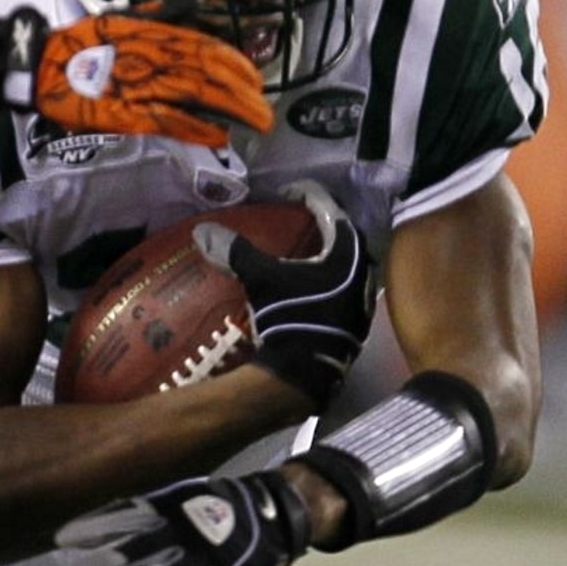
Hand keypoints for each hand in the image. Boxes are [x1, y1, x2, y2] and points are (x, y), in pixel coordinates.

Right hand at [13, 9, 273, 148]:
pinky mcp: (127, 112)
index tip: (255, 79)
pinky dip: (197, 129)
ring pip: (200, 94)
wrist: (37, 65)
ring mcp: (142, 84)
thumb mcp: (117, 18)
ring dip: (233, 109)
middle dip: (245, 91)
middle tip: (265, 109)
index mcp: (154, 33)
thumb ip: (150, 15)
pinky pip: (170, 120)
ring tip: (256, 122)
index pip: (208, 47)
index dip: (237, 63)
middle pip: (213, 71)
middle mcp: (155, 56)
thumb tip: (176, 10)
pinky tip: (218, 135)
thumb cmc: (73, 44)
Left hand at [55, 469, 310, 565]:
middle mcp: (188, 528)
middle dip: (107, 561)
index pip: (125, 514)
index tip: (60, 539)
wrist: (276, 508)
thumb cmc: (212, 504)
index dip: (94, 526)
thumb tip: (94, 523)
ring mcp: (210, 553)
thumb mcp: (177, 498)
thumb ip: (141, 512)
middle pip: (141, 546)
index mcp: (172, 506)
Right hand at [200, 186, 373, 405]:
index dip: (303, 194)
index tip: (282, 194)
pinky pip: (341, 282)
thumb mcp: (261, 279)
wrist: (306, 371)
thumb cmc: (291, 315)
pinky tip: (305, 285)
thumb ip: (236, 251)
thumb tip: (203, 230)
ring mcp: (364, 292)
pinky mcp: (357, 315)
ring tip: (296, 252)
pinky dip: (323, 276)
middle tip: (290, 221)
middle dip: (314, 223)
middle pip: (338, 231)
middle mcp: (363, 264)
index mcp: (346, 246)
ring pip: (342, 259)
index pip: (326, 205)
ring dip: (321, 252)